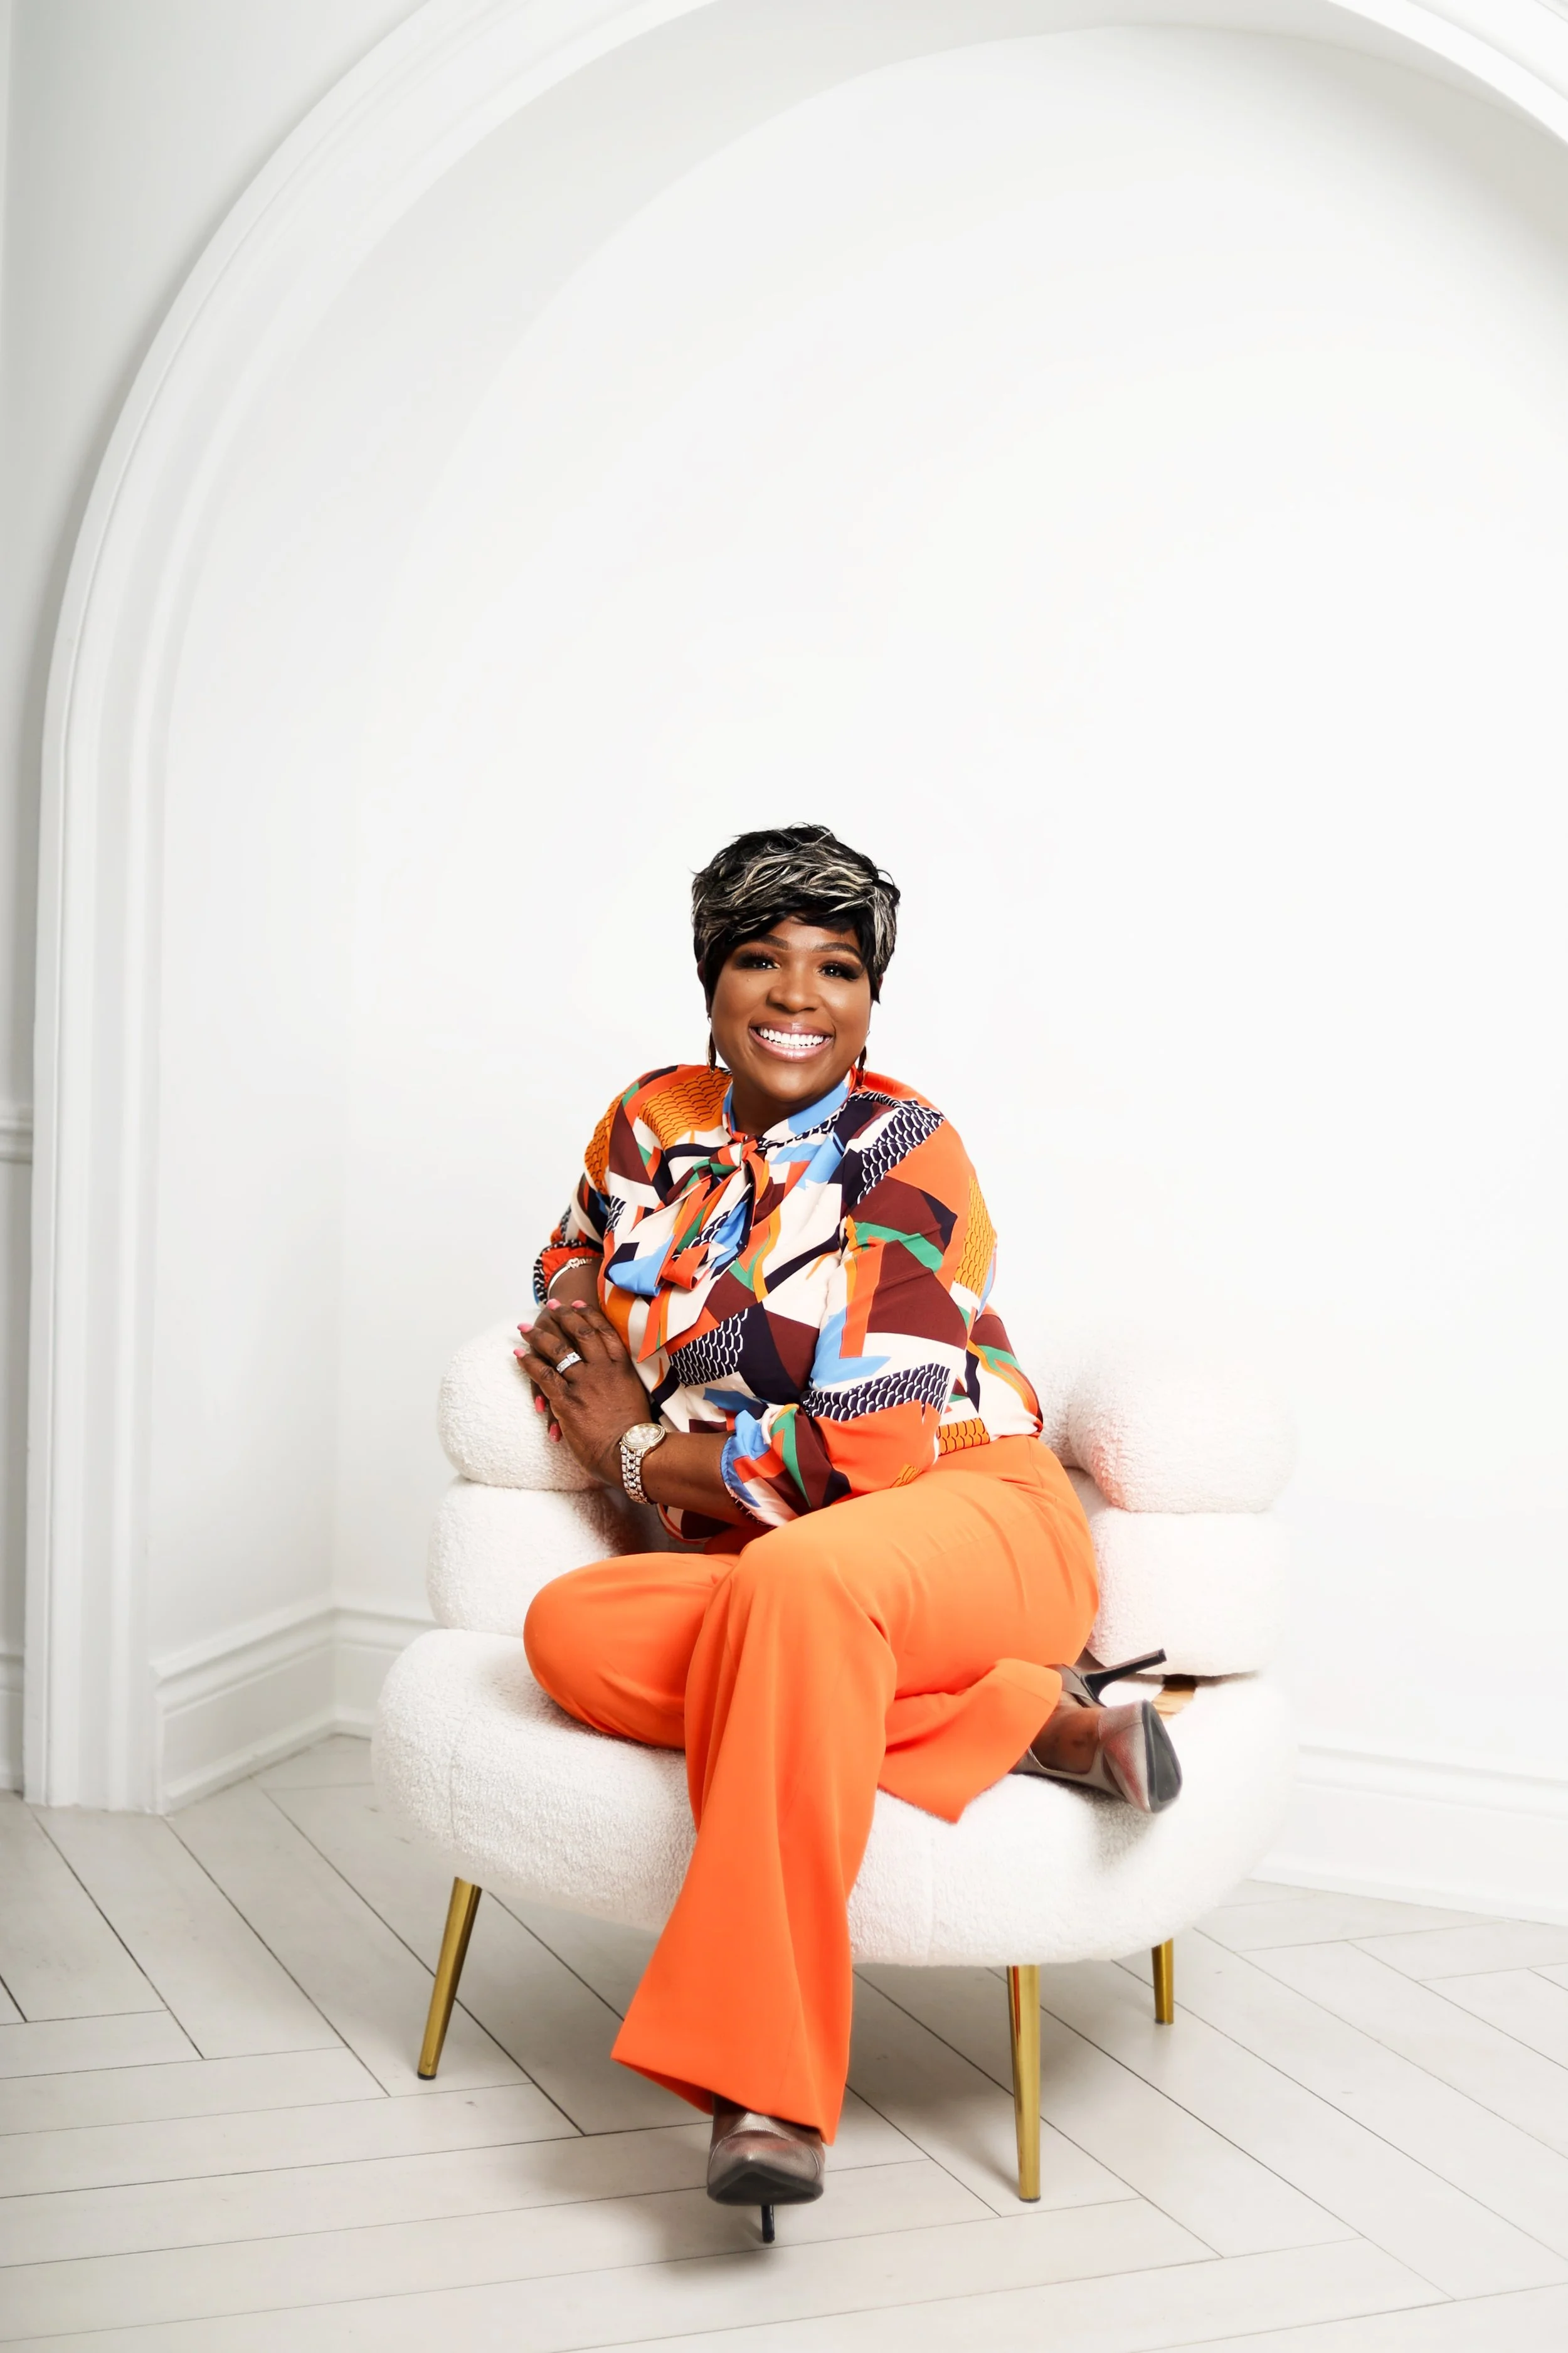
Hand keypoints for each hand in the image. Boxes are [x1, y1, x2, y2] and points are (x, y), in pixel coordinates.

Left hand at [515, 1297, 651, 1484]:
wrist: (632, 1452)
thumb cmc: (637, 1433)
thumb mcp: (636, 1397)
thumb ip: (623, 1384)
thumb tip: (616, 1383)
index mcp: (622, 1367)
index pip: (604, 1332)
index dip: (589, 1315)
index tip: (578, 1304)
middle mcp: (603, 1369)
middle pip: (580, 1334)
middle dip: (563, 1316)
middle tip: (551, 1306)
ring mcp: (584, 1383)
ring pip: (558, 1350)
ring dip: (539, 1337)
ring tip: (525, 1328)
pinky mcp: (567, 1400)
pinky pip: (543, 1375)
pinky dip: (529, 1363)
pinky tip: (519, 1355)